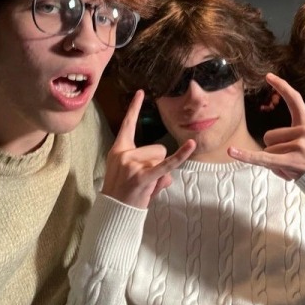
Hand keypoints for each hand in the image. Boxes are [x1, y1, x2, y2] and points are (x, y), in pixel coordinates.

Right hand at [102, 90, 195, 207]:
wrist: (114, 213)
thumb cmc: (124, 191)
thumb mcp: (127, 171)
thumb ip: (145, 163)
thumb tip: (166, 173)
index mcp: (119, 149)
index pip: (127, 124)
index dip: (134, 108)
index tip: (141, 91)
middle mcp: (124, 154)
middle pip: (157, 148)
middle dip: (157, 165)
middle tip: (143, 180)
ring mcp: (132, 165)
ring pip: (162, 158)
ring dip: (160, 174)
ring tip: (147, 187)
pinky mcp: (142, 177)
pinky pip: (166, 165)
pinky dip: (180, 156)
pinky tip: (191, 145)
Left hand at [228, 73, 304, 179]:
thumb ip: (293, 136)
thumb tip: (268, 144)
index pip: (294, 100)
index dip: (281, 87)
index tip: (268, 76)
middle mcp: (304, 131)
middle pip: (270, 136)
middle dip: (275, 150)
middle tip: (293, 160)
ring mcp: (299, 146)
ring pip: (268, 151)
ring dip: (275, 163)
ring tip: (293, 169)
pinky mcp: (292, 161)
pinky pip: (263, 158)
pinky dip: (246, 156)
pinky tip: (231, 151)